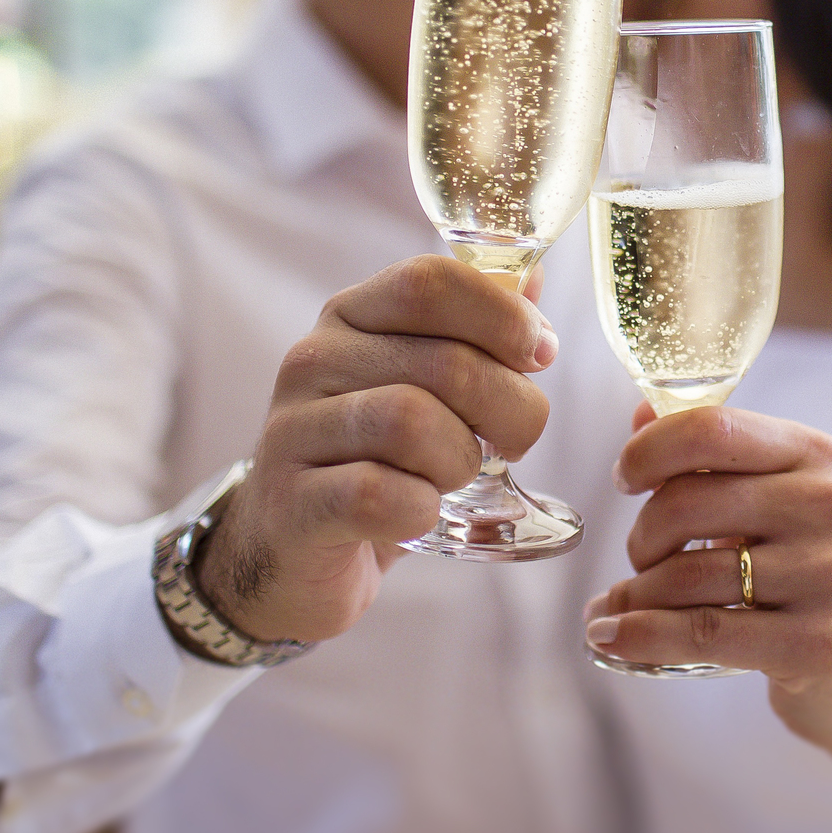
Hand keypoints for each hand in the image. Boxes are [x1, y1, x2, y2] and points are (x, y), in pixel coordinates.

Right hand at [196, 256, 555, 644]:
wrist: (291, 556)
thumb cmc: (375, 462)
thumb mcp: (425, 390)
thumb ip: (476, 333)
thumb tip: (533, 276)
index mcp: (350, 316)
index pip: (429, 282)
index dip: (502, 316)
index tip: (540, 355)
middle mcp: (312, 360)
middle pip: (445, 362)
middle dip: (508, 409)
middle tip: (511, 443)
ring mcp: (292, 430)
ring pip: (412, 423)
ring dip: (458, 461)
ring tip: (449, 478)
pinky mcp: (291, 502)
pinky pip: (377, 495)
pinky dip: (418, 510)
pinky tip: (415, 514)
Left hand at [584, 405, 831, 748]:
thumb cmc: (791, 566)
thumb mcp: (763, 497)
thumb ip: (705, 452)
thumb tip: (639, 414)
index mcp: (817, 455)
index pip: (711, 427)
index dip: (647, 451)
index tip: (624, 479)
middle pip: (687, 505)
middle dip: (640, 537)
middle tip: (638, 560)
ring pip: (686, 576)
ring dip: (633, 595)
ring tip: (620, 606)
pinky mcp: (820, 643)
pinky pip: (701, 634)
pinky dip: (640, 636)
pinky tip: (610, 636)